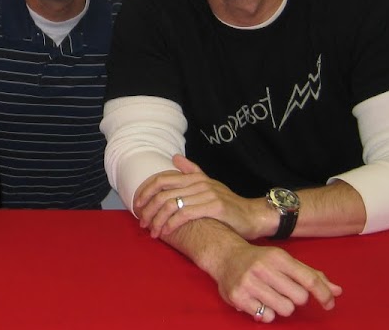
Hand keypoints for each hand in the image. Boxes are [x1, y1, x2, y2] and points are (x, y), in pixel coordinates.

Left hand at [135, 154, 263, 239]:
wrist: (252, 216)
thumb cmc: (228, 204)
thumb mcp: (209, 185)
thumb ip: (192, 172)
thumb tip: (175, 157)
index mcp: (195, 177)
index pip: (161, 179)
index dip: (145, 191)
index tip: (137, 205)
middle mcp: (199, 183)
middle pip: (162, 193)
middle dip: (148, 209)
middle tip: (142, 223)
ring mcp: (207, 193)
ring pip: (171, 205)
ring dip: (158, 220)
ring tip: (153, 232)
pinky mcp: (214, 206)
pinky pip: (185, 214)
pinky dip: (172, 223)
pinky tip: (167, 232)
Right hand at [214, 241, 340, 321]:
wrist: (224, 255)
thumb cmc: (260, 260)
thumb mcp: (285, 261)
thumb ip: (311, 275)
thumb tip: (337, 291)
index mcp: (278, 257)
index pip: (309, 279)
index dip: (324, 294)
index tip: (329, 304)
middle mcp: (263, 268)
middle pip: (299, 298)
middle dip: (297, 299)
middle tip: (286, 292)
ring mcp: (249, 283)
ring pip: (285, 309)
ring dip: (282, 307)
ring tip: (271, 297)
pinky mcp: (238, 297)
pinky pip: (266, 317)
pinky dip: (266, 314)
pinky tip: (259, 302)